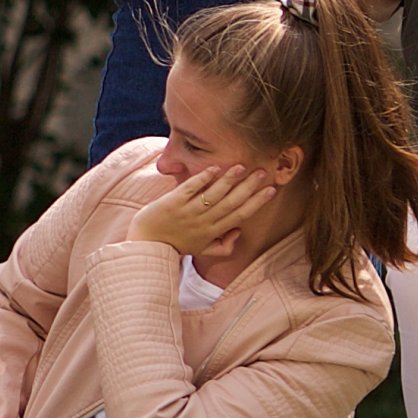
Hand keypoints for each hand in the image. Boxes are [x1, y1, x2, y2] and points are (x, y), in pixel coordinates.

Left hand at [133, 163, 279, 258]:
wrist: (145, 246)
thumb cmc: (175, 245)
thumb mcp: (202, 250)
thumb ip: (222, 245)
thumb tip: (239, 232)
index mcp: (212, 231)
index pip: (240, 215)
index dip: (257, 202)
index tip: (272, 190)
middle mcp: (203, 222)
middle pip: (231, 202)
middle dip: (249, 187)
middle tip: (263, 172)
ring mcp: (187, 212)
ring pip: (213, 195)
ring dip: (228, 180)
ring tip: (242, 166)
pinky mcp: (172, 203)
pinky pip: (189, 189)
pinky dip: (202, 179)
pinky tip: (214, 168)